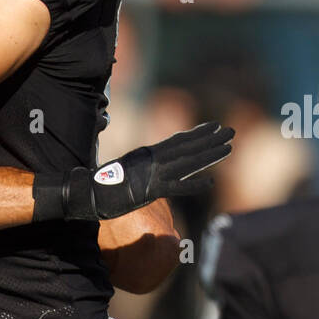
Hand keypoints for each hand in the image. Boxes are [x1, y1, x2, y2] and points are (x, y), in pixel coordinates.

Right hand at [90, 122, 233, 219]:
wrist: (88, 191)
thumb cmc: (101, 183)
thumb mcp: (124, 169)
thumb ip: (137, 166)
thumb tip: (143, 165)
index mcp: (147, 153)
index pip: (177, 140)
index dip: (197, 134)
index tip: (213, 127)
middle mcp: (153, 159)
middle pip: (187, 147)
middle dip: (210, 139)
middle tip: (231, 131)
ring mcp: (153, 173)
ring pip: (187, 161)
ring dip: (209, 154)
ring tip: (229, 147)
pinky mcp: (151, 190)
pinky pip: (177, 187)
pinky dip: (194, 185)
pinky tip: (211, 182)